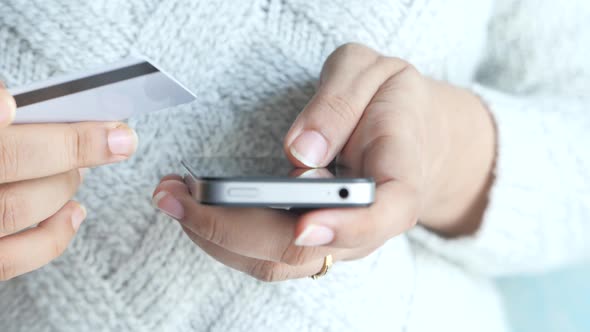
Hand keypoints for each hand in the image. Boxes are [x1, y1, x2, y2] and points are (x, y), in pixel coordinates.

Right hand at [0, 82, 137, 280]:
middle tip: (113, 135)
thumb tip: (12, 104)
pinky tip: (74, 211)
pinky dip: (56, 235)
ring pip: (20, 206)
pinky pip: (15, 259)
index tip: (27, 103)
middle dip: (74, 145)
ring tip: (82, 169)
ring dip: (65, 183)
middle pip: (11, 158)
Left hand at [153, 43, 495, 280]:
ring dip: (218, 237)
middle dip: (236, 230)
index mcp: (400, 186)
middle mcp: (366, 227)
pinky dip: (226, 235)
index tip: (303, 220)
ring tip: (172, 197)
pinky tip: (195, 207)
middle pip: (304, 250)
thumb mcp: (375, 75)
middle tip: (180, 196)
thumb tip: (299, 152)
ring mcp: (335, 238)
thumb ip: (340, 106)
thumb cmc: (394, 104)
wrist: (411, 135)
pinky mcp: (310, 238)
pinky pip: (266, 252)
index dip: (342, 225)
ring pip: (276, 261)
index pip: (377, 218)